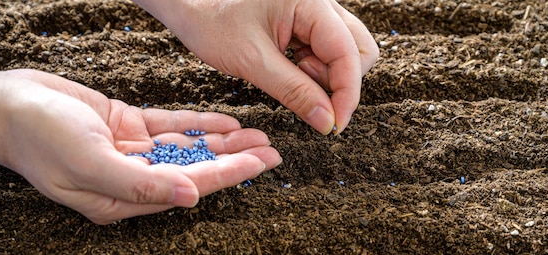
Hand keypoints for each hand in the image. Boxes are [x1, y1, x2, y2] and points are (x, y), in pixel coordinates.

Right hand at [0, 68, 280, 223]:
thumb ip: (140, 184)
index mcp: (123, 199)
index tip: (261, 165)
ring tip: (258, 136)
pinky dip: (199, 125)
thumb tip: (190, 197)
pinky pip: (172, 127)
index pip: (189, 186)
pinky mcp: (128, 126)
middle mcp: (132, 178)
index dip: (228, 175)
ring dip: (223, 142)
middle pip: (196, 169)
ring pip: (189, 148)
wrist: (8, 105)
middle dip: (235, 161)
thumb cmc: (39, 139)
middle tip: (272, 151)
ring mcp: (132, 152)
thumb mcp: (88, 164)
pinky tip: (226, 123)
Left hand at [134, 0, 378, 133]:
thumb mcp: (252, 61)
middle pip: (358, 51)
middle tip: (302, 90)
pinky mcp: (307, 22)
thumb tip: (327, 121)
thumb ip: (294, 91)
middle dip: (338, 81)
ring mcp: (316, 12)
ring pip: (346, 53)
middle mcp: (321, 3)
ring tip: (286, 74)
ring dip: (324, 76)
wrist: (189, 3)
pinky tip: (287, 68)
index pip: (350, 53)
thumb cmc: (212, 21)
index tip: (334, 126)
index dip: (346, 94)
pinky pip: (327, 51)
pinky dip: (312, 69)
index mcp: (311, 1)